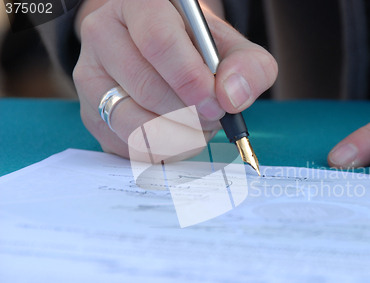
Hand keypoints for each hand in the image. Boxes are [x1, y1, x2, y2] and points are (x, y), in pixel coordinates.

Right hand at [73, 0, 277, 160]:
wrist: (164, 57)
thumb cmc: (198, 50)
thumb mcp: (231, 48)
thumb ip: (248, 66)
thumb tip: (232, 98)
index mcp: (138, 5)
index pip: (158, 41)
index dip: (191, 79)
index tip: (217, 104)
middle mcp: (103, 34)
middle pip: (146, 88)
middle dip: (191, 114)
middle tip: (213, 117)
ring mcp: (89, 77)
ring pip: (134, 124)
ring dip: (179, 136)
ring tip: (198, 125)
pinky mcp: (91, 115)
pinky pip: (130, 147)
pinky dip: (165, 150)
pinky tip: (177, 133)